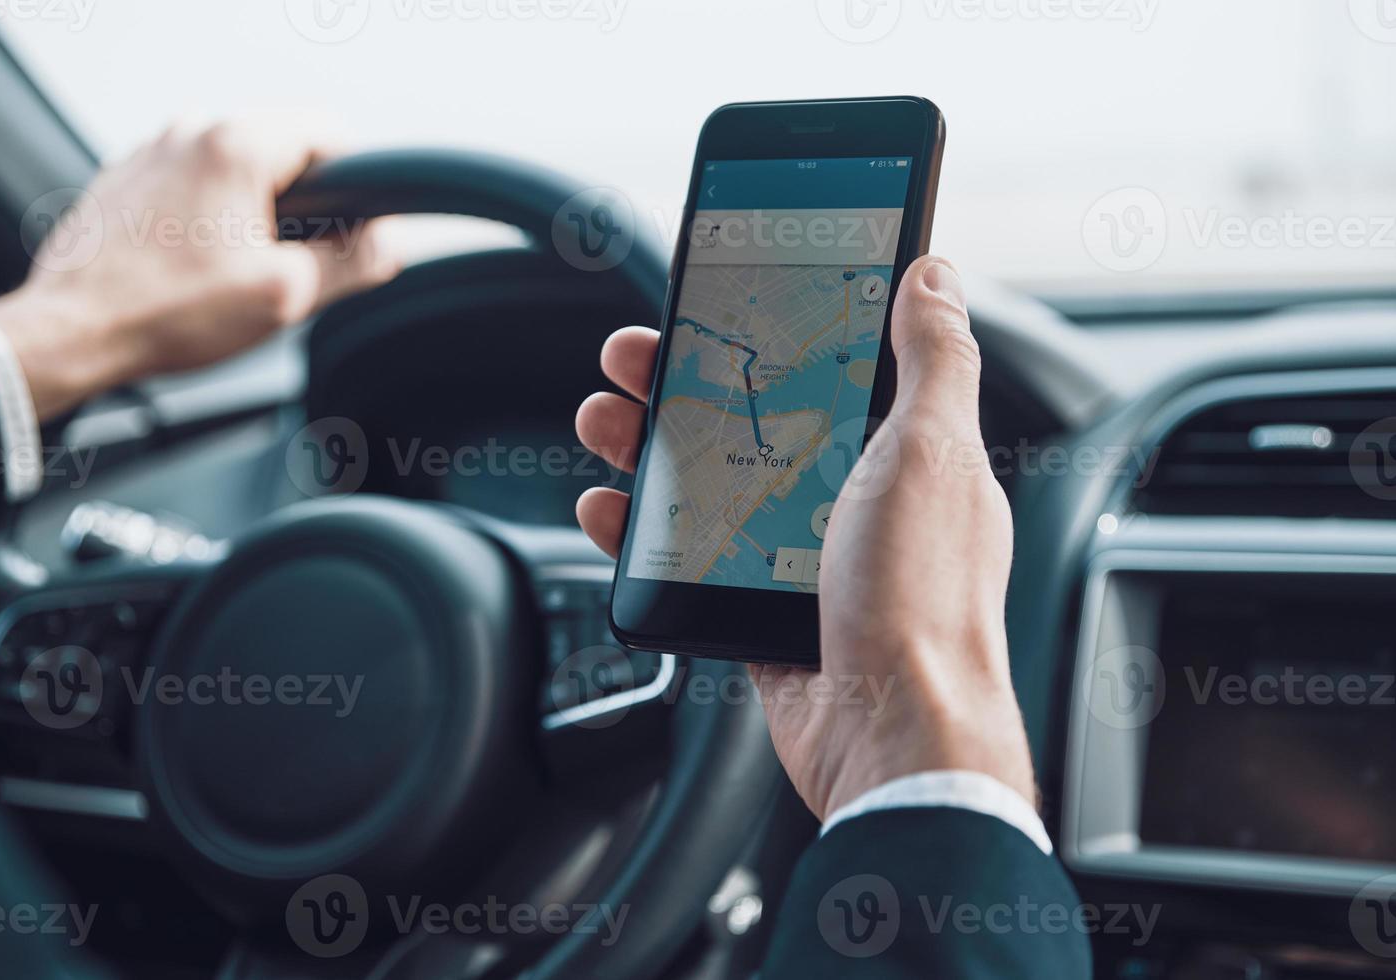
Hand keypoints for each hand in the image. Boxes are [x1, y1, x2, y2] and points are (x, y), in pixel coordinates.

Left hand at [0, 122, 399, 419]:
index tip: (356, 233)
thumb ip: (354, 263)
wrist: (71, 333)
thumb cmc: (167, 314)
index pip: (332, 135)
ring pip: (240, 166)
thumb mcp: (287, 296)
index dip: (359, 188)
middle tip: (297, 264)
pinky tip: (201, 268)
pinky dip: (214, 216)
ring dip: (259, 211)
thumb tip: (389, 245)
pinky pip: (196, 183)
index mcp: (236, 145)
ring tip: (243, 270)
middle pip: (286, 148)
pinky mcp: (129, 178)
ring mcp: (154, 150)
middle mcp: (192, 130)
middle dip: (307, 203)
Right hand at [573, 255, 1035, 820]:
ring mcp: (798, 558)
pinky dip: (642, 533)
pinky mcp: (757, 612)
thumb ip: (933, 360)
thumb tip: (934, 275)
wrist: (892, 734)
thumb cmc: (925, 596)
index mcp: (900, 454)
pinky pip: (687, 560)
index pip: (820, 368)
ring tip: (601, 423)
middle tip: (629, 360)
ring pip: (707, 484)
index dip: (760, 331)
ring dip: (644, 448)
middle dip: (680, 384)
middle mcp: (850, 500)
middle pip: (747, 420)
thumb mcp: (933, 452)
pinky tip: (607, 510)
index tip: (708, 302)